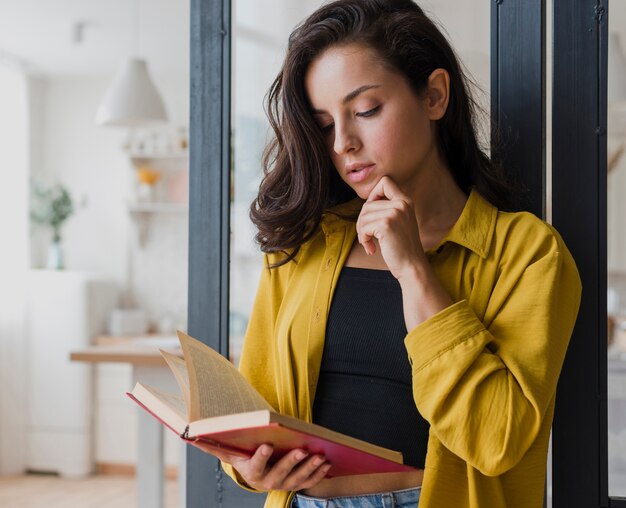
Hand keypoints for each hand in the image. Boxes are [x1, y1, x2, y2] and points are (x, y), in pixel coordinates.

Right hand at [191, 440, 330, 491]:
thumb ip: (212, 445)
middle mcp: (268, 483)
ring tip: (319, 455)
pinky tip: (326, 462)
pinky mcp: (297, 484)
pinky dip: (318, 473)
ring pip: (298, 479)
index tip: (266, 445)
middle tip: (301, 450)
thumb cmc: (245, 458)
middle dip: (291, 462)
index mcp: (252, 474)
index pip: (255, 466)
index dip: (261, 457)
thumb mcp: (229, 452)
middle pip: (280, 474)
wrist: (259, 477)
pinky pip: (309, 481)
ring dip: (309, 468)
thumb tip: (190, 435)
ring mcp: (284, 485)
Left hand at [357, 176, 426, 279]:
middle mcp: (401, 204)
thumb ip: (387, 209)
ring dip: (362, 232)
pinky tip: (372, 248)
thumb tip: (366, 204)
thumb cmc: (402, 248)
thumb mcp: (400, 222)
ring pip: (363, 216)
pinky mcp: (386, 224)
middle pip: (367, 203)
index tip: (374, 213)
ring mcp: (394, 213)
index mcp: (406, 201)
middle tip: (368, 236)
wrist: (412, 266)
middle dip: (363, 221)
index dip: (373, 194)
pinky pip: (363, 227)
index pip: (385, 182)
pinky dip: (363, 239)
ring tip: (370, 243)